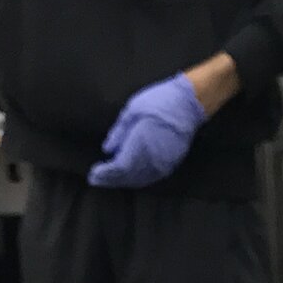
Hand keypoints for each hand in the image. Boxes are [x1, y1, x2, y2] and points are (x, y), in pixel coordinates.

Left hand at [88, 73, 210, 189]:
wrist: (189, 104)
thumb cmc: (159, 101)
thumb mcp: (133, 110)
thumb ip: (119, 132)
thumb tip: (107, 149)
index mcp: (141, 144)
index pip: (119, 168)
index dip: (105, 173)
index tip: (93, 174)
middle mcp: (152, 159)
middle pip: (128, 177)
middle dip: (111, 180)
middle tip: (96, 179)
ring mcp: (163, 164)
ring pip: (140, 180)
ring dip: (123, 181)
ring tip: (109, 179)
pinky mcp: (171, 164)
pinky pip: (150, 177)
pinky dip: (137, 179)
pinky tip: (129, 176)